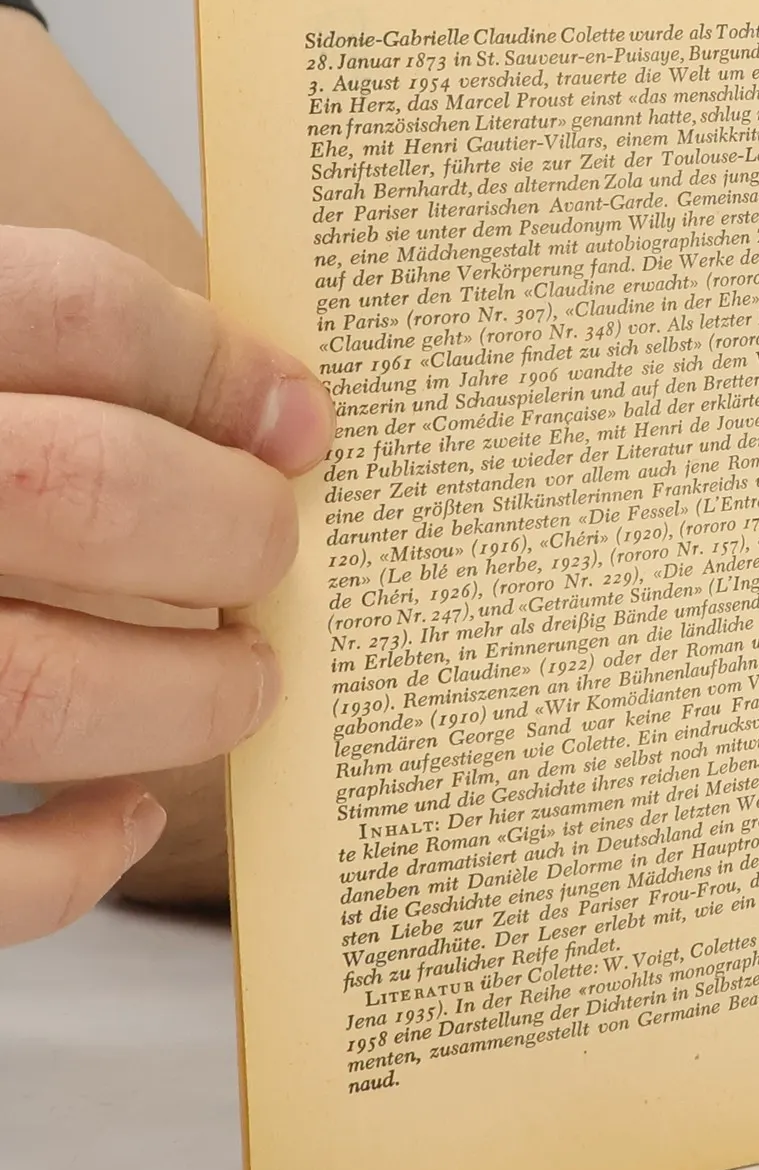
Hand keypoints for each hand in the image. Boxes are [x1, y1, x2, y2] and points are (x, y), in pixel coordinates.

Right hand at [0, 227, 330, 942]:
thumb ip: (54, 359)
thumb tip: (279, 418)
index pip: (76, 308)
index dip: (218, 368)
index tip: (303, 425)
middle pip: (90, 488)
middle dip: (233, 529)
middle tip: (270, 556)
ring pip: (44, 687)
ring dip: (188, 695)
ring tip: (240, 679)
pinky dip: (75, 861)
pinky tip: (129, 814)